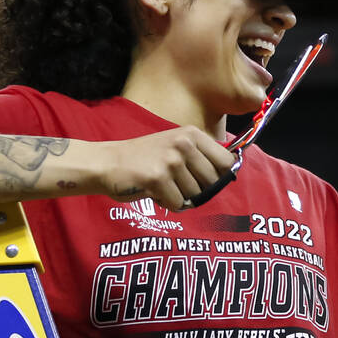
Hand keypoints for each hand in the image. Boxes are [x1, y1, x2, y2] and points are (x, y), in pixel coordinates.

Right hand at [98, 126, 237, 210]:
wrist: (107, 163)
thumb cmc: (143, 158)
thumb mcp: (174, 145)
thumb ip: (200, 156)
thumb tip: (230, 174)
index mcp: (191, 134)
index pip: (226, 161)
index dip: (220, 176)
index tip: (207, 181)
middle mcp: (184, 144)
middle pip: (211, 181)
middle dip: (197, 189)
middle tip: (177, 184)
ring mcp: (171, 161)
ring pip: (194, 194)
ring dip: (181, 196)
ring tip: (163, 186)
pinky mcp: (158, 178)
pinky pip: (177, 203)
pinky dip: (168, 203)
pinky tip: (155, 192)